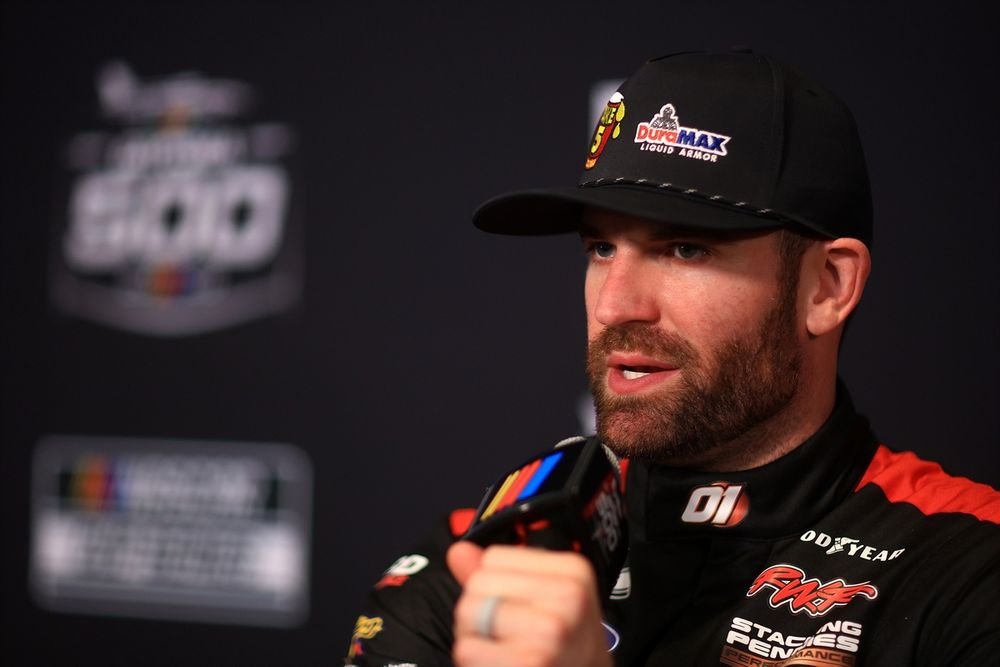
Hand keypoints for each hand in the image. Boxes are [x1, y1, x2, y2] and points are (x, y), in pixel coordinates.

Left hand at [447, 541, 612, 666]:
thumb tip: (459, 551)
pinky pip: (468, 649)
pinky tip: (503, 664)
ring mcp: (551, 631)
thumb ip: (499, 574)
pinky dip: (474, 662)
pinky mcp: (531, 662)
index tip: (517, 607)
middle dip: (480, 611)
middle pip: (478, 584)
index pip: (493, 558)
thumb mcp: (548, 599)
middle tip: (508, 635)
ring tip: (505, 650)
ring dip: (475, 638)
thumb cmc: (566, 645)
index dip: (494, 584)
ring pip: (468, 615)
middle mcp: (567, 597)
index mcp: (573, 570)